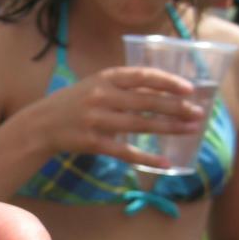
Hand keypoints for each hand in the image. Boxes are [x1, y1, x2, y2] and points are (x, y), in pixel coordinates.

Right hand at [29, 66, 202, 168]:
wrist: (40, 125)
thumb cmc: (72, 103)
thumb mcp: (95, 86)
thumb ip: (123, 87)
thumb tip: (162, 91)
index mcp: (105, 78)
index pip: (143, 76)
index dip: (169, 82)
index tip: (190, 89)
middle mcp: (101, 96)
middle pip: (147, 101)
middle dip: (177, 107)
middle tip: (199, 113)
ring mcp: (96, 120)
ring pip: (140, 125)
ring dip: (169, 128)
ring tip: (190, 131)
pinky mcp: (92, 142)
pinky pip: (125, 151)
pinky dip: (146, 158)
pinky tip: (164, 163)